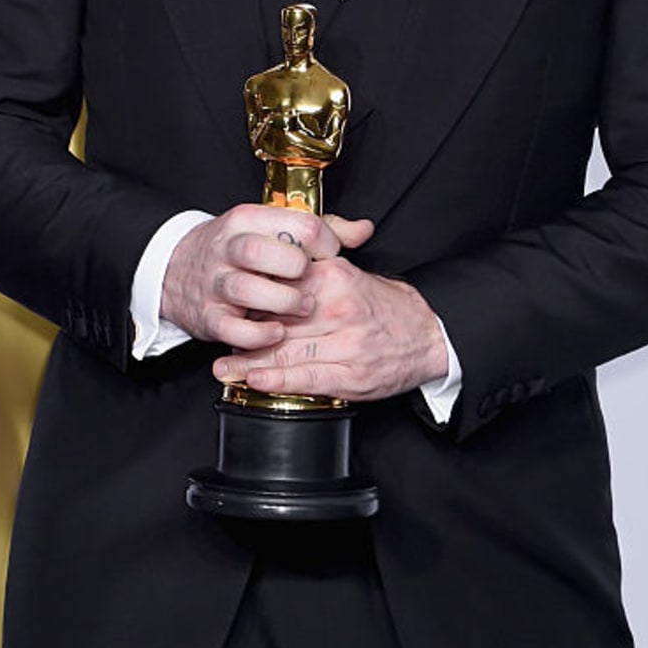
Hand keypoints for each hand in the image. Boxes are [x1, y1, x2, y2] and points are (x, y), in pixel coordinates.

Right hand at [161, 204, 358, 348]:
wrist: (176, 269)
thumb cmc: (239, 250)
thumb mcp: (272, 228)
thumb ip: (319, 230)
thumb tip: (363, 230)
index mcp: (249, 219)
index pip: (296, 222)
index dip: (323, 242)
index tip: (327, 255)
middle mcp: (228, 248)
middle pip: (261, 252)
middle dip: (295, 269)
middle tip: (310, 281)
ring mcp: (215, 283)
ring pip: (245, 289)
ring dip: (281, 302)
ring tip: (300, 308)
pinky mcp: (209, 317)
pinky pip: (233, 329)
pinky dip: (259, 335)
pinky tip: (276, 333)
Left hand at [213, 215, 448, 401]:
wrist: (428, 333)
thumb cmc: (383, 305)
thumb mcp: (349, 271)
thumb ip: (312, 267)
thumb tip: (270, 270)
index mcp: (334, 277)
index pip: (279, 286)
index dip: (251, 299)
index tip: (230, 307)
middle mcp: (337, 308)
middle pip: (277, 321)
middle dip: (244, 334)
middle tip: (219, 339)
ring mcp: (345, 343)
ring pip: (286, 351)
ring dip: (249, 362)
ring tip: (225, 368)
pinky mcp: (351, 374)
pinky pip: (306, 376)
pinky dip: (278, 379)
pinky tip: (256, 379)